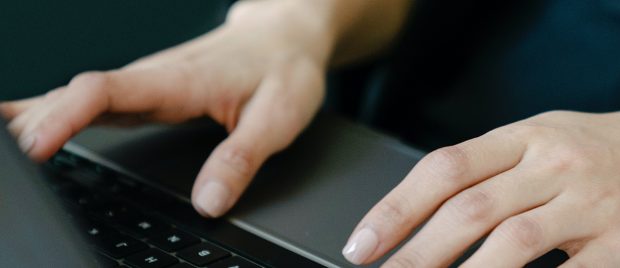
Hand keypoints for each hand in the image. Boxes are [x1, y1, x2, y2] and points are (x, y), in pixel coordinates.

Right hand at [0, 0, 332, 217]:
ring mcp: (148, 83)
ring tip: (5, 147)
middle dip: (37, 123)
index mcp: (180, 81)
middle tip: (7, 161)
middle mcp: (155, 78)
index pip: (107, 92)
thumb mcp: (276, 120)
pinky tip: (31, 122)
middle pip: (78, 96)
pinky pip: (93, 99)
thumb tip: (208, 202)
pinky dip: (57, 110)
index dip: (66, 117)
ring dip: (38, 117)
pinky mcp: (150, 90)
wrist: (286, 38)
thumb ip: (241, 160)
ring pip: (79, 96)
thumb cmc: (284, 70)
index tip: (38, 145)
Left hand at [343, 100, 619, 266]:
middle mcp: (555, 163)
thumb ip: (499, 163)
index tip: (364, 241)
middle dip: (414, 252)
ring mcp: (590, 203)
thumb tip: (433, 202)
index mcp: (529, 135)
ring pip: (509, 242)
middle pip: (467, 209)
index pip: (445, 168)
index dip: (396, 207)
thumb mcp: (554, 135)